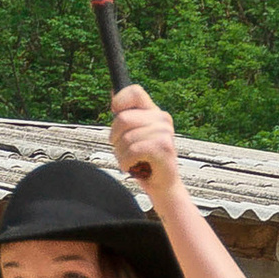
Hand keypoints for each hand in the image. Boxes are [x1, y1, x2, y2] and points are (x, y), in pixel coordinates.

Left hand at [110, 85, 178, 201]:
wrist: (162, 185)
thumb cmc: (145, 161)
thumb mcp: (132, 135)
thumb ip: (125, 114)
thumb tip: (114, 92)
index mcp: (154, 112)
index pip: (135, 91)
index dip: (120, 100)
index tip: (115, 113)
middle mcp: (162, 119)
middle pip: (123, 118)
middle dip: (115, 138)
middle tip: (123, 149)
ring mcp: (165, 132)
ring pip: (126, 138)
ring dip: (121, 154)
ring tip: (131, 160)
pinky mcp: (164, 148)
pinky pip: (133, 150)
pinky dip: (126, 162)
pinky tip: (132, 166)